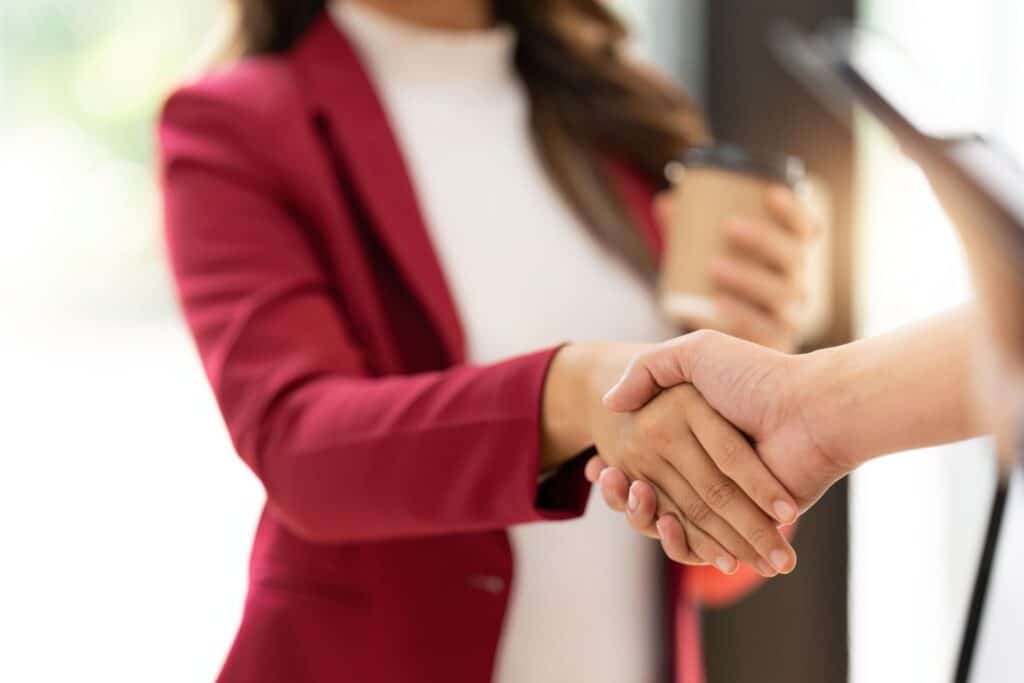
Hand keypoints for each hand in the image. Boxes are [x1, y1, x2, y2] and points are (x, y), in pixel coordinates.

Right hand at [586, 331, 850, 560]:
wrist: (812, 410)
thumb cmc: (755, 376)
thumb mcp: (697, 353)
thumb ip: (649, 368)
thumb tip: (610, 402)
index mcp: (694, 434)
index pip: (645, 460)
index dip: (618, 468)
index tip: (597, 467)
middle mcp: (709, 466)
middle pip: (654, 493)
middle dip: (625, 494)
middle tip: (608, 478)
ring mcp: (728, 496)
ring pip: (672, 520)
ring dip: (645, 517)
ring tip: (634, 498)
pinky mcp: (746, 523)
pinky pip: (704, 542)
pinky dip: (681, 541)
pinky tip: (662, 523)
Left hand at [656, 185, 817, 351]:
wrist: (728, 356)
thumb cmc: (718, 293)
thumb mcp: (704, 260)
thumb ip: (689, 232)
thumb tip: (666, 202)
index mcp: (787, 259)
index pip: (805, 230)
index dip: (794, 211)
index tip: (769, 193)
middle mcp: (795, 285)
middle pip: (792, 257)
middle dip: (764, 238)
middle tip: (728, 226)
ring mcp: (788, 317)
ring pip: (782, 293)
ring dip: (749, 276)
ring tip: (714, 266)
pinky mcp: (774, 344)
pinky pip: (765, 331)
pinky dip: (740, 316)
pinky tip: (717, 305)